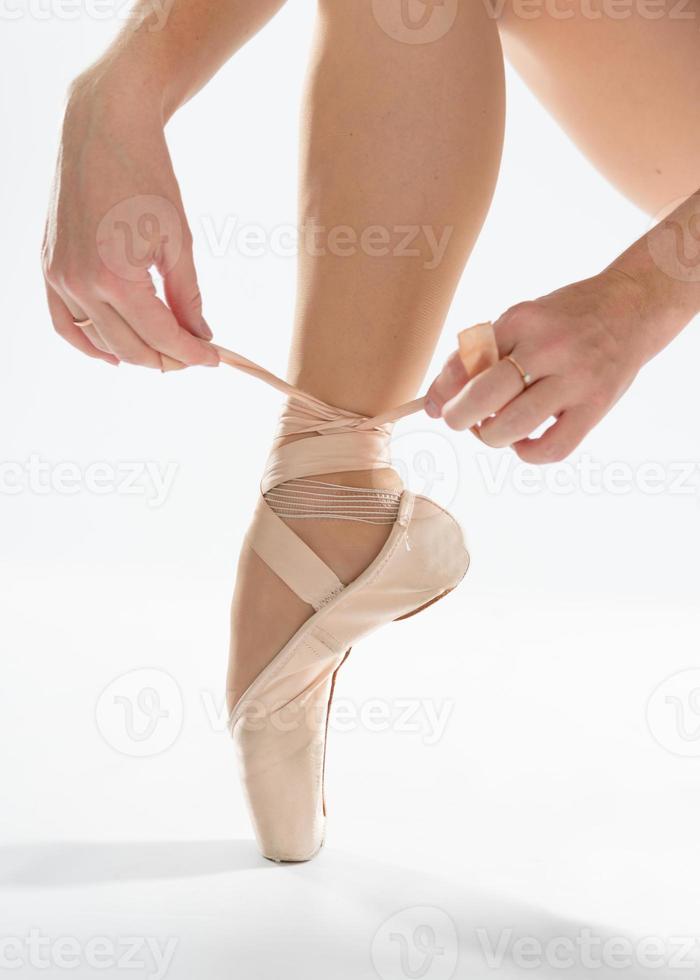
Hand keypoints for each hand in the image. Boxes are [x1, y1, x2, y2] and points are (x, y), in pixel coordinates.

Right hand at [41, 72, 218, 369]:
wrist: (103, 127)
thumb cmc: (147, 176)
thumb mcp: (178, 241)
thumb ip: (187, 296)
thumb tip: (199, 335)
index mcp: (115, 278)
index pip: (161, 337)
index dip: (192, 354)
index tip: (214, 359)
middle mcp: (81, 284)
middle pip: (131, 347)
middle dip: (168, 358)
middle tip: (193, 355)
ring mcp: (60, 277)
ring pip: (99, 341)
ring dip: (134, 353)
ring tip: (163, 352)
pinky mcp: (49, 267)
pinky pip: (64, 322)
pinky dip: (88, 343)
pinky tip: (113, 355)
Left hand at [425, 270, 653, 462]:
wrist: (631, 308)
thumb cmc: (564, 320)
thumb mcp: (521, 319)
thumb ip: (480, 354)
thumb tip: (435, 402)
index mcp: (521, 320)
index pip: (465, 362)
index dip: (442, 392)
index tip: (435, 406)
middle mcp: (548, 347)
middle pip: (485, 396)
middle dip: (459, 417)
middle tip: (459, 421)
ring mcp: (575, 379)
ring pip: (514, 426)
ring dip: (491, 436)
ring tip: (493, 428)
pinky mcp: (595, 407)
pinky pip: (553, 448)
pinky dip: (528, 453)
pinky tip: (523, 441)